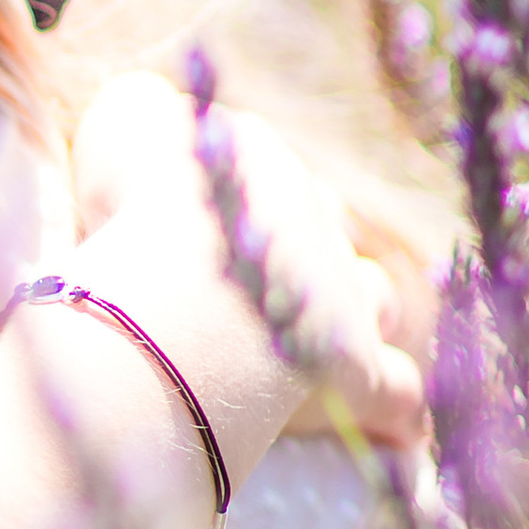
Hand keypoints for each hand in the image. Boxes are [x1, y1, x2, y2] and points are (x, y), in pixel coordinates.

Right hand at [70, 73, 426, 454]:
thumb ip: (145, 106)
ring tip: (343, 334)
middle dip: (302, 250)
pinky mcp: (354, 366)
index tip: (200, 223)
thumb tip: (154, 102)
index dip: (230, 198)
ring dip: (359, 311)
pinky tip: (402, 425)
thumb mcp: (125, 122)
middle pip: (318, 227)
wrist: (175, 294)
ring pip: (371, 295)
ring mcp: (342, 292)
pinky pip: (392, 387)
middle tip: (269, 281)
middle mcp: (314, 219)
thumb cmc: (139, 208)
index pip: (255, 168)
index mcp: (259, 162)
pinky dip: (395, 403)